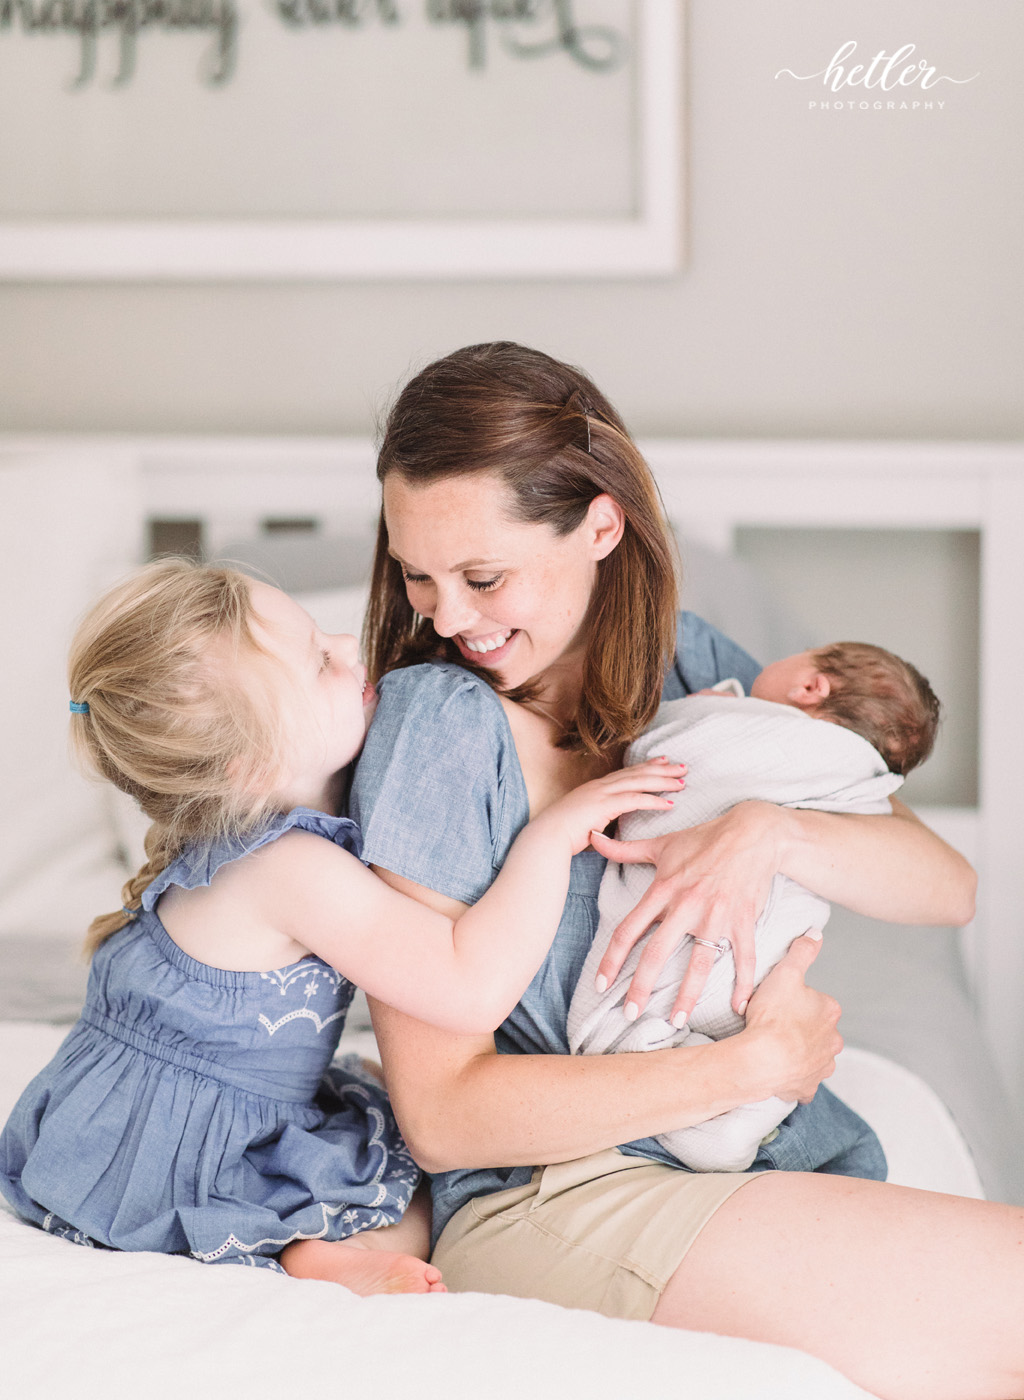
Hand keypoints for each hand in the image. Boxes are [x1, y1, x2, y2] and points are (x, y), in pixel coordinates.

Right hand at [538, 759, 686, 855]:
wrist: (547, 837)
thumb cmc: (561, 834)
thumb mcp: (583, 820)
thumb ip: (597, 817)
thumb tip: (605, 823)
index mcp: (595, 787)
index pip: (626, 772)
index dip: (646, 766)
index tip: (663, 761)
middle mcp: (600, 786)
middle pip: (637, 773)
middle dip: (661, 769)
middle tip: (682, 766)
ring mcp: (601, 793)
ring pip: (639, 782)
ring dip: (663, 782)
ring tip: (682, 782)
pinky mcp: (604, 805)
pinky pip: (635, 800)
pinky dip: (654, 801)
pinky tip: (670, 804)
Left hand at [589, 800, 781, 1021]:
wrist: (753, 832)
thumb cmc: (704, 838)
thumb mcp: (662, 843)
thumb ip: (624, 849)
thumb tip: (592, 837)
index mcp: (663, 889)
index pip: (629, 930)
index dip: (612, 959)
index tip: (601, 986)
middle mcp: (687, 905)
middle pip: (657, 952)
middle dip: (641, 987)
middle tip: (631, 1014)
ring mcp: (717, 915)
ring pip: (699, 962)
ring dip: (687, 995)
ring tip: (676, 1021)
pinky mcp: (744, 921)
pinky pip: (745, 957)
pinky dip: (745, 984)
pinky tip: (740, 1008)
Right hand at [741, 931, 842, 1101]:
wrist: (762, 1060)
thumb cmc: (773, 1016)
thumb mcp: (785, 973)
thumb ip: (802, 952)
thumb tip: (816, 934)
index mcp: (830, 1011)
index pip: (817, 1001)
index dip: (796, 1000)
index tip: (779, 1003)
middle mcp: (833, 1040)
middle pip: (818, 1029)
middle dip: (802, 1028)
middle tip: (775, 1024)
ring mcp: (822, 1066)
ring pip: (815, 1055)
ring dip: (800, 1052)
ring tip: (775, 1047)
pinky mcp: (808, 1086)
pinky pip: (804, 1081)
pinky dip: (795, 1077)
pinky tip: (781, 1071)